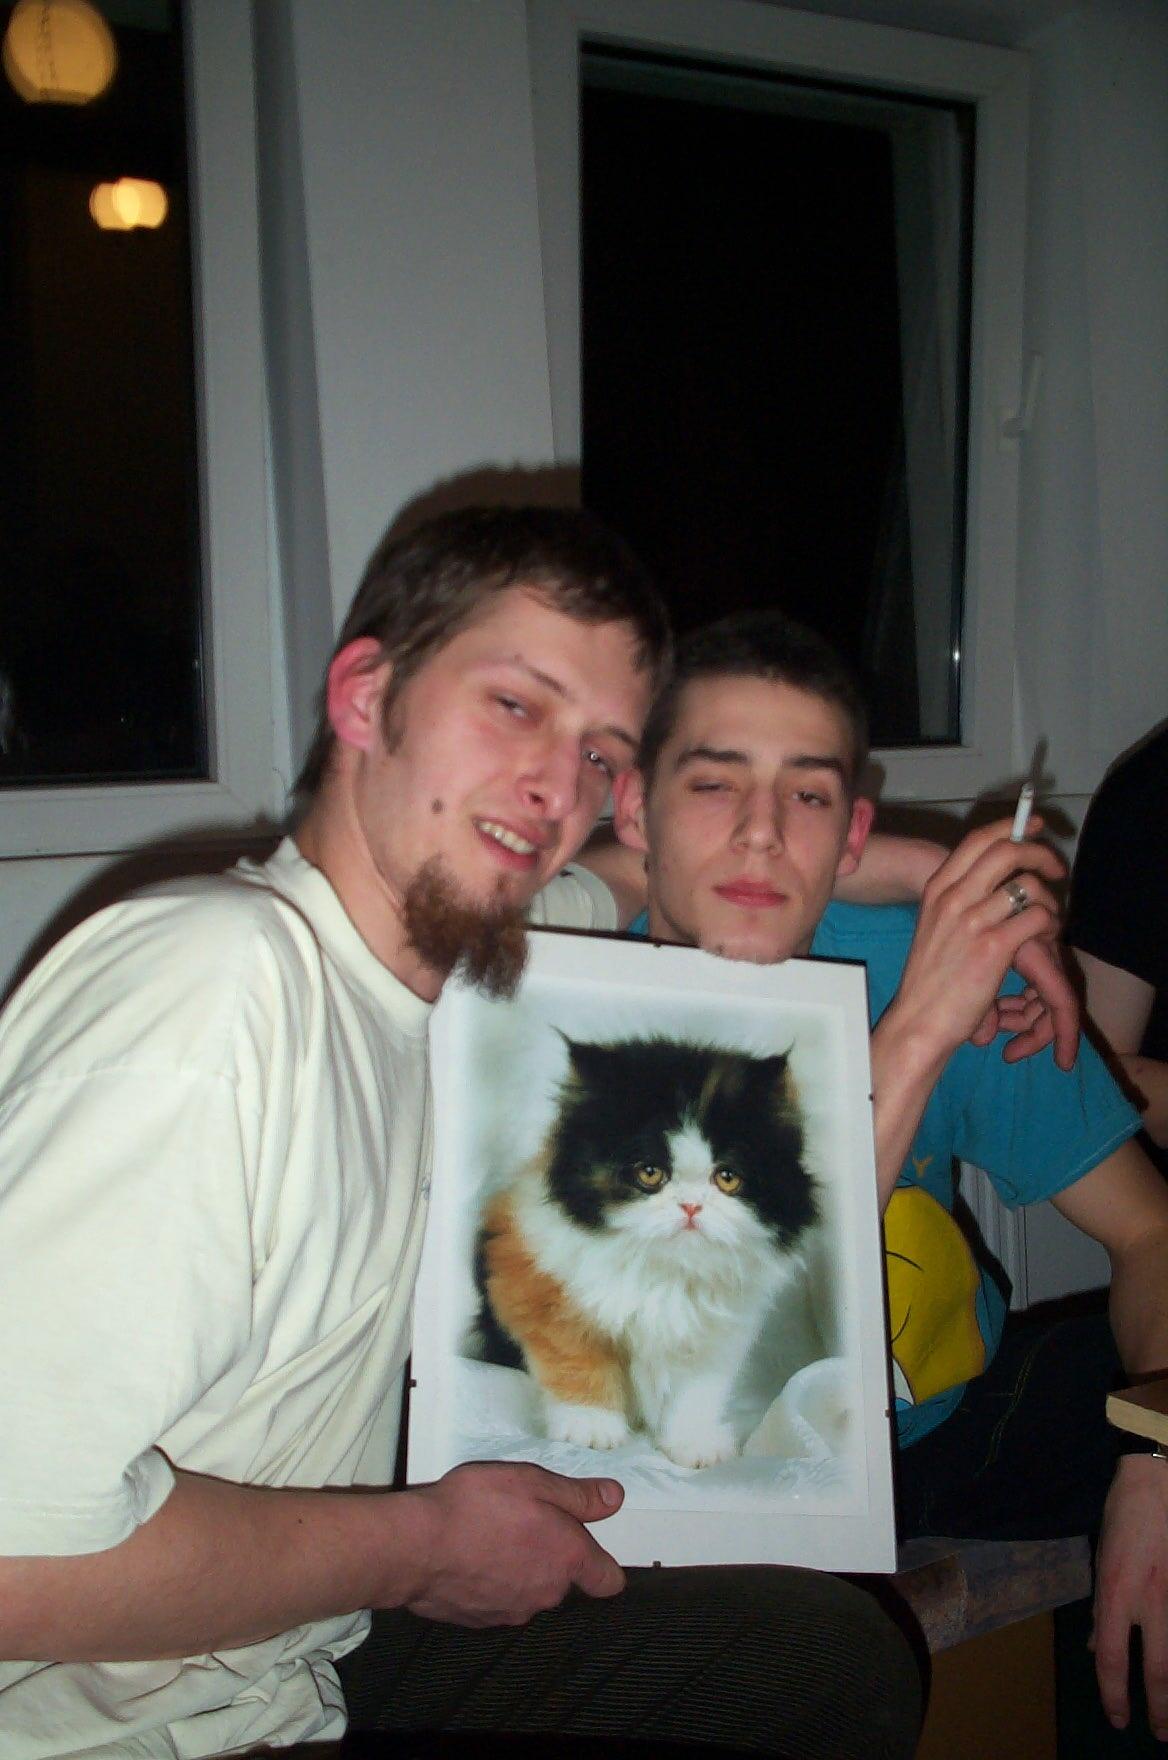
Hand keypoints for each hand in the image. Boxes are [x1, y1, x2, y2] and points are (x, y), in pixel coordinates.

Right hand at [397, 1461, 625, 1626]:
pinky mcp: (480, 1621)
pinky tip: (468, 1558)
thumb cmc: (477, 1506)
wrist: (416, 1547)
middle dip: (549, 1556)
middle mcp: (547, 1594)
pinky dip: (489, 1583)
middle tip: (520, 1521)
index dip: (604, 1567)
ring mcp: (513, 1612)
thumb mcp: (533, 1482)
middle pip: (563, 1581)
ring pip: (529, 1591)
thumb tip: (615, 1498)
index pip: (608, 1580)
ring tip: (488, 1536)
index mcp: (567, 1559)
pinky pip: (497, 1601)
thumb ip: (578, 1495)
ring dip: (518, 1570)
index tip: (589, 1550)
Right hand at [890, 817, 1065, 1071]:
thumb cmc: (929, 981)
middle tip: (1055, 869)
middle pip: (1006, 851)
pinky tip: (1044, 941)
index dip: (1012, 827)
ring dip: (1049, 901)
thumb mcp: (934, 927)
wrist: (919, 1021)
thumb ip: (960, 898)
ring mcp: (972, 921)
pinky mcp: (993, 947)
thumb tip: (996, 878)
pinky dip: (1049, 925)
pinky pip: (1037, 917)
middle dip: (1039, 853)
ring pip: (1028, 886)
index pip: (978, 840)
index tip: (1033, 827)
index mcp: (937, 889)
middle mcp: (952, 897)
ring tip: (1047, 921)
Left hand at [1092, 1454, 1167, 1737]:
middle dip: (1158, 1708)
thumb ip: (1101, 1605)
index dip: (1112, 1694)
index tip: (1118, 1716)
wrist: (1159, 1477)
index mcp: (1116, 1592)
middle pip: (1156, 1670)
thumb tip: (1093, 1644)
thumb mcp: (1102, 1558)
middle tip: (1159, 1732)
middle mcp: (1149, 1601)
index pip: (1109, 1657)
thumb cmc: (1125, 1513)